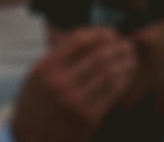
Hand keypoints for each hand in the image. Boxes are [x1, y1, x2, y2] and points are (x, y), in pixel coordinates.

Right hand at [9, 28, 134, 141]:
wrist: (32, 139)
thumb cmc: (35, 105)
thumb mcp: (36, 76)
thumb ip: (57, 57)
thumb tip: (85, 38)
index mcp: (45, 67)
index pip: (78, 39)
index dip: (98, 33)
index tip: (109, 33)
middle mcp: (60, 82)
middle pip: (98, 56)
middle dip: (117, 47)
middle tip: (126, 44)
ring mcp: (75, 101)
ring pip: (108, 75)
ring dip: (124, 64)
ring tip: (131, 58)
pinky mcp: (88, 117)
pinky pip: (111, 94)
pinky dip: (122, 82)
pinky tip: (126, 77)